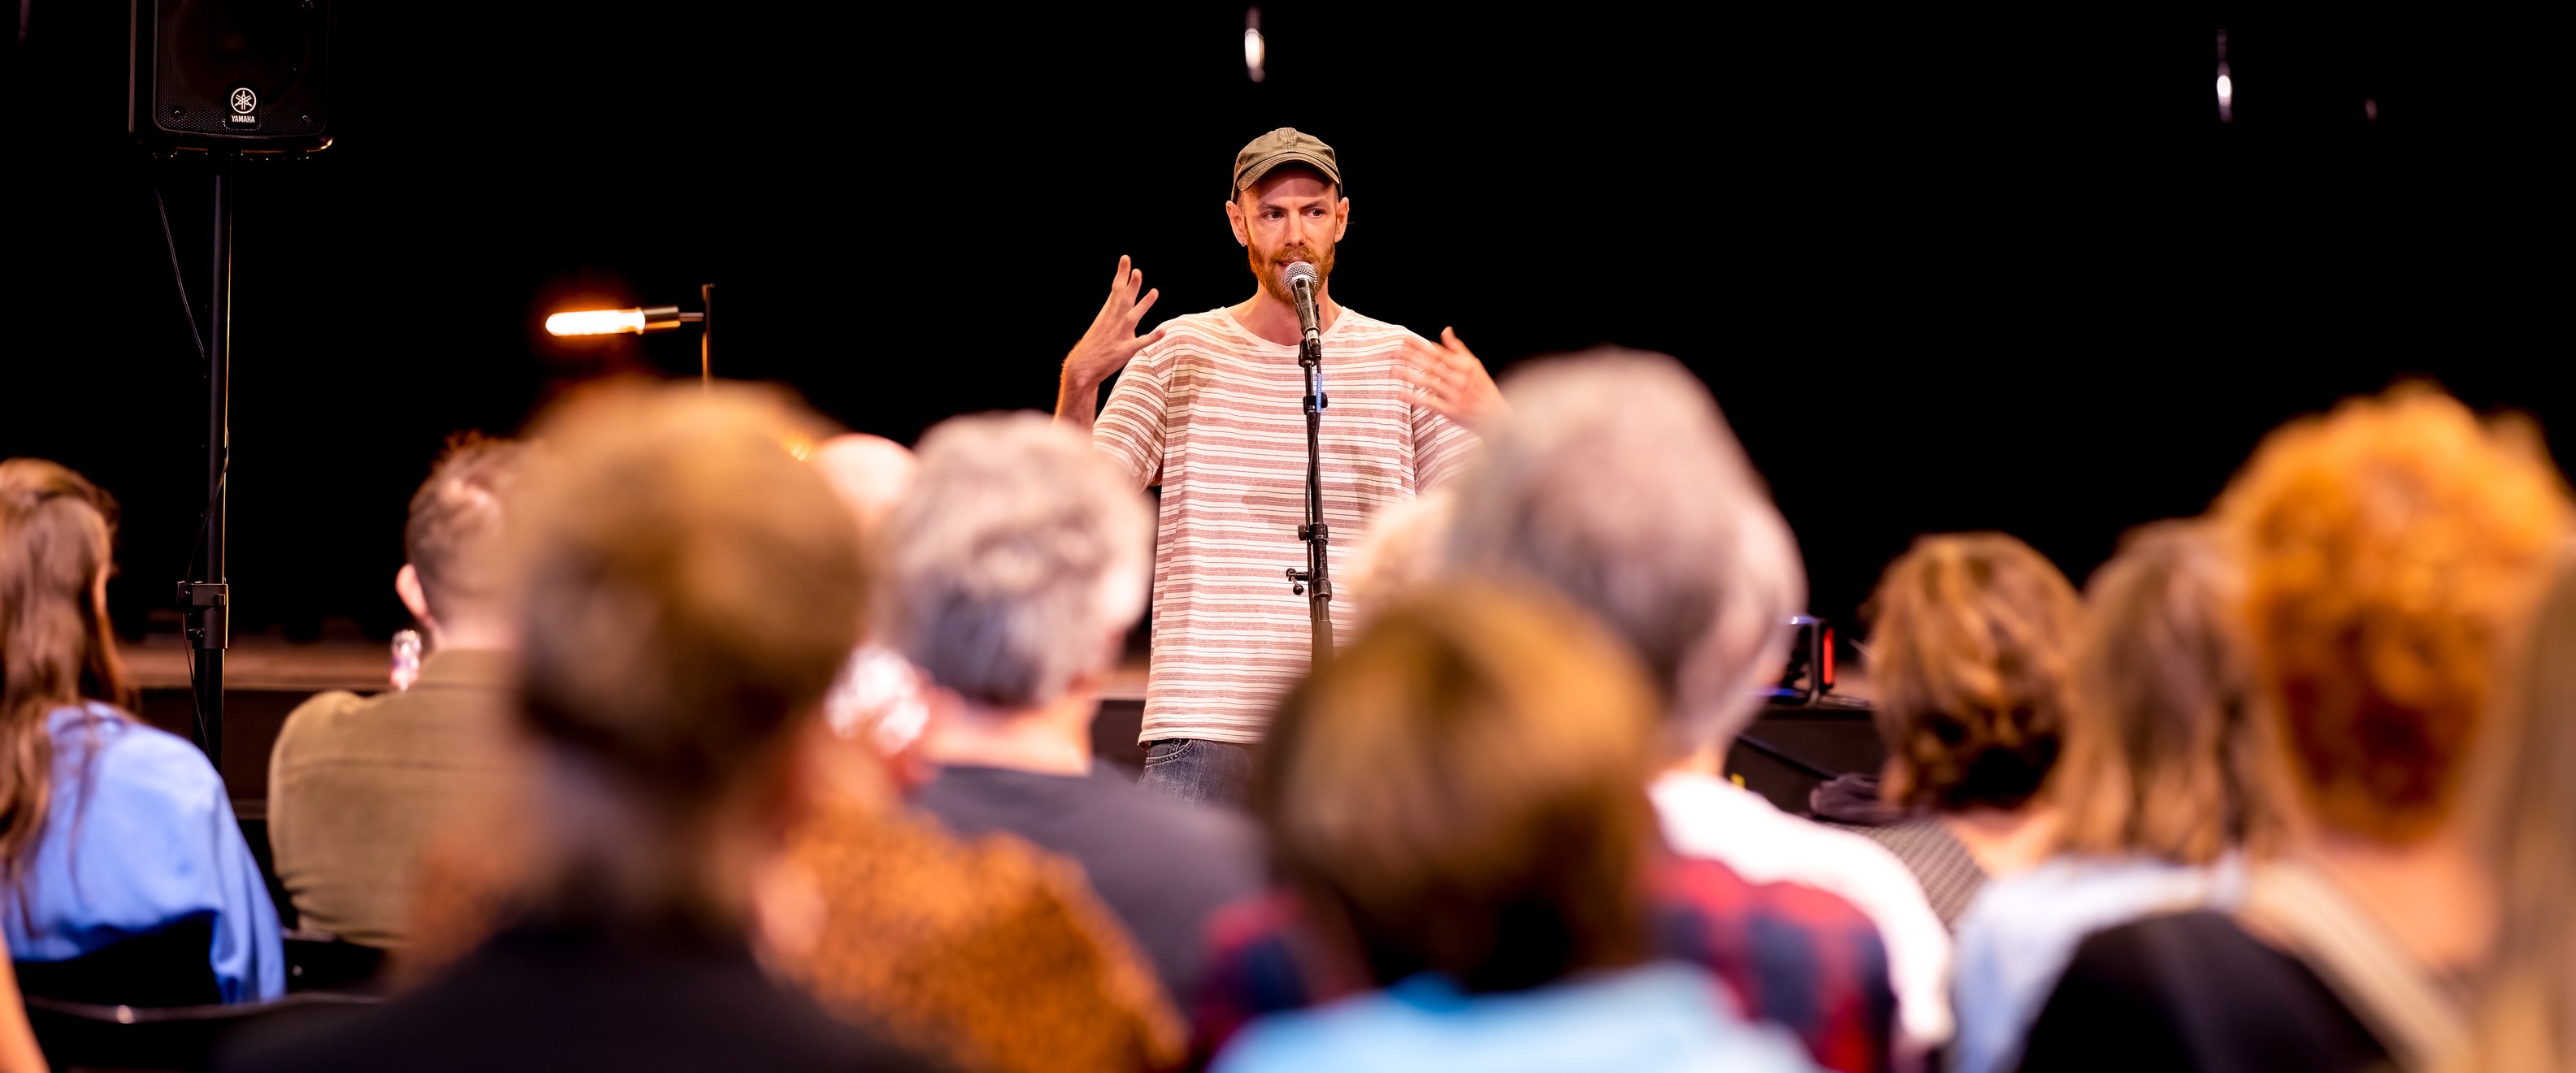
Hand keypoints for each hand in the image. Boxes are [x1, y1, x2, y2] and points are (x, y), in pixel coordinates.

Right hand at [1060, 256, 1164, 401]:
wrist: (1083, 366)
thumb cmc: (1093, 345)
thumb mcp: (1102, 323)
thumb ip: (1114, 312)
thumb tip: (1122, 300)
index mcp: (1108, 313)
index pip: (1116, 289)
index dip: (1122, 274)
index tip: (1126, 259)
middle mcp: (1115, 321)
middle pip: (1125, 299)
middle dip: (1132, 284)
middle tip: (1137, 271)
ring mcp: (1121, 334)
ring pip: (1134, 316)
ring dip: (1145, 304)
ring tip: (1155, 292)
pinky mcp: (1126, 349)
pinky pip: (1141, 342)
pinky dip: (1152, 336)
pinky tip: (1163, 331)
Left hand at [1398, 327, 1507, 431]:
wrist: (1497, 417)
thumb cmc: (1482, 389)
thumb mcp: (1474, 365)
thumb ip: (1457, 348)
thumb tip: (1445, 330)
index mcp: (1465, 366)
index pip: (1438, 353)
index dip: (1420, 346)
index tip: (1404, 339)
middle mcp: (1460, 379)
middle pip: (1432, 365)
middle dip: (1412, 357)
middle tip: (1394, 351)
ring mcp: (1455, 395)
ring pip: (1429, 382)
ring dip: (1410, 375)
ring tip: (1394, 369)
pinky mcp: (1452, 411)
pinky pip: (1430, 402)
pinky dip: (1415, 398)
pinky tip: (1401, 394)